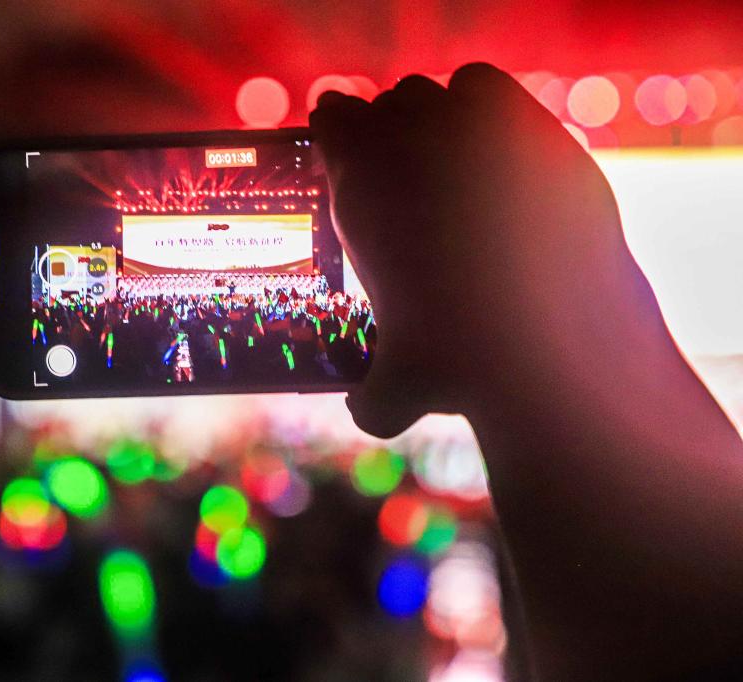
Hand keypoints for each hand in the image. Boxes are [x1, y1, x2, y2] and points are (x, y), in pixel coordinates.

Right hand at [312, 63, 648, 437]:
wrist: (551, 346)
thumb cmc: (461, 364)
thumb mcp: (403, 389)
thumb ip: (373, 396)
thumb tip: (365, 412)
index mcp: (359, 185)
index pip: (330, 118)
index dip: (340, 138)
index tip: (352, 162)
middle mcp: (408, 143)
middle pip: (386, 105)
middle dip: (389, 134)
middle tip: (407, 180)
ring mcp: (470, 128)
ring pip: (433, 93)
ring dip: (433, 119)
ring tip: (449, 167)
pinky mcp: (531, 129)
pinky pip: (485, 90)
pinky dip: (482, 108)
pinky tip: (494, 151)